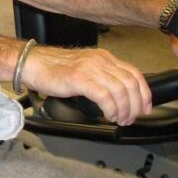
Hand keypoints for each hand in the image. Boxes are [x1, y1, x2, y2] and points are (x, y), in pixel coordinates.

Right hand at [23, 47, 151, 125]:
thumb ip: (102, 76)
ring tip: (119, 119)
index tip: (145, 108)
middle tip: (130, 118)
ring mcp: (90, 69)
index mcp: (104, 58)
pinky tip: (108, 115)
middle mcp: (100, 61)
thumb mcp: (85, 68)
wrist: (33, 64)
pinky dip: (111, 108)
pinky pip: (104, 96)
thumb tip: (118, 95)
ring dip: (124, 110)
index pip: (134, 74)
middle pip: (130, 84)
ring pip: (120, 90)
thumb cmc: (55, 69)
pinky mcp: (80, 79)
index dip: (144, 93)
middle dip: (135, 106)